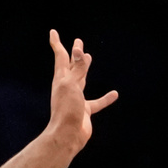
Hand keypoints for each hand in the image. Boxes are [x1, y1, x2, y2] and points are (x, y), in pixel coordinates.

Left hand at [46, 29, 117, 153]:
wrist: (67, 135)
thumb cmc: (67, 109)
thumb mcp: (72, 85)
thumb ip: (77, 68)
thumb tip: (80, 52)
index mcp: (61, 79)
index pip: (60, 56)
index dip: (57, 43)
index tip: (53, 32)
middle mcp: (67, 87)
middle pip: (71, 65)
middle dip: (73, 53)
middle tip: (78, 42)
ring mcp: (75, 98)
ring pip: (82, 79)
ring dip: (85, 69)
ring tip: (90, 58)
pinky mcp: (84, 110)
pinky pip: (96, 102)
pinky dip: (105, 98)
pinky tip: (114, 94)